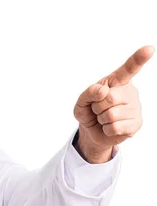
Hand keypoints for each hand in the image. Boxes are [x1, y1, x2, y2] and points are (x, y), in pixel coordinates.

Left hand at [73, 45, 153, 162]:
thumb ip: (90, 92)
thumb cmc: (89, 111)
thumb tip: (104, 91)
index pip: (128, 69)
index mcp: (118, 81)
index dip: (138, 59)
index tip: (149, 49)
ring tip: (104, 118)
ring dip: (101, 119)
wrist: (92, 130)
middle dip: (97, 106)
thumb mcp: (83, 101)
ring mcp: (135, 108)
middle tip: (98, 109)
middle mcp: (130, 92)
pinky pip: (115, 127)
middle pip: (110, 98)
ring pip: (111, 115)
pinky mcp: (136, 124)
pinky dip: (106, 129)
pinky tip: (110, 127)